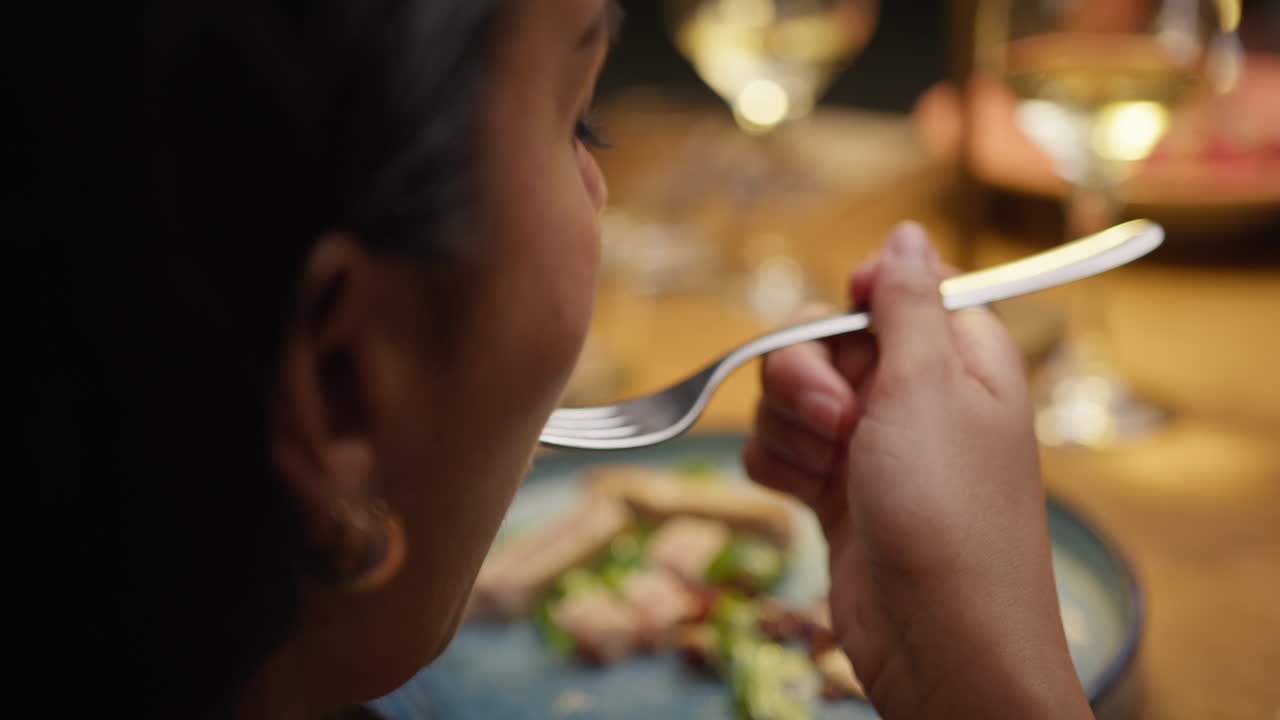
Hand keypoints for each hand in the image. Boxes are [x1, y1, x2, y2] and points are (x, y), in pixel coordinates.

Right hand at [744, 222, 1092, 718]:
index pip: (898, 289)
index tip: (848, 310)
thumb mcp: (929, 386)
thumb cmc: (948, 510)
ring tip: (828, 470)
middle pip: (826, 338)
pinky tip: (804, 496)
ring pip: (791, 396)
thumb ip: (908, 303)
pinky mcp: (835, 492)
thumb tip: (907, 232)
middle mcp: (914, 396)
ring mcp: (870, 447)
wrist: (938, 640)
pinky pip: (780, 451)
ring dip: (790, 427)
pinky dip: (781, 468)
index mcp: (958, 358)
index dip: (862, 295)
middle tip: (835, 416)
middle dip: (807, 371)